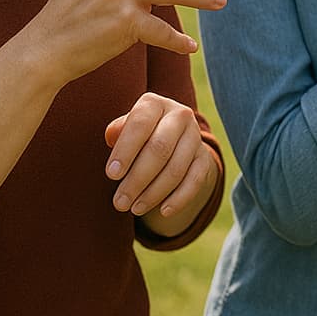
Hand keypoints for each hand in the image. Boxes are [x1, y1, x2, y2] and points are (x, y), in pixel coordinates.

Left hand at [104, 92, 218, 221]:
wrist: (169, 140)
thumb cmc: (136, 136)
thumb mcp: (125, 129)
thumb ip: (117, 131)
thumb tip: (112, 137)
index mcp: (155, 104)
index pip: (140, 124)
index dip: (125, 150)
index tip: (111, 175)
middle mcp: (180, 115)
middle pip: (160, 148)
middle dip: (137, 179)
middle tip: (119, 202)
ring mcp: (195, 137)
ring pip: (176, 168)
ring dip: (154, 193)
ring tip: (134, 209)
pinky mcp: (205, 158)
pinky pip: (195, 180)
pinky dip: (180, 198)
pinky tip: (163, 211)